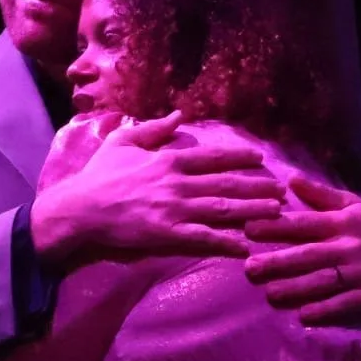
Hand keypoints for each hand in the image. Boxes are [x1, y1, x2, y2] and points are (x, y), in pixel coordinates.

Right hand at [32, 112, 286, 263]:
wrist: (81, 209)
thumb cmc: (99, 175)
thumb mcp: (122, 142)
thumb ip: (152, 128)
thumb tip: (178, 115)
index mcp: (169, 160)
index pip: (212, 156)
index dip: (238, 156)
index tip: (259, 157)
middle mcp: (178, 183)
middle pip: (226, 184)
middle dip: (256, 186)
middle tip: (280, 189)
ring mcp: (175, 209)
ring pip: (223, 209)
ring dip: (252, 210)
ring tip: (275, 212)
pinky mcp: (168, 234)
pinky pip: (204, 238)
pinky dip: (226, 242)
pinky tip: (245, 245)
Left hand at [242, 174, 360, 323]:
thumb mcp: (353, 205)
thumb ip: (320, 194)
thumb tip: (289, 179)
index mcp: (343, 223)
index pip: (305, 223)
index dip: (277, 226)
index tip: (248, 229)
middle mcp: (350, 247)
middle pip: (310, 255)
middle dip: (279, 262)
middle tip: (249, 268)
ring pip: (325, 281)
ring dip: (296, 288)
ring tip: (269, 293)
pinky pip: (345, 305)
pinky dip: (325, 311)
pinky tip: (303, 316)